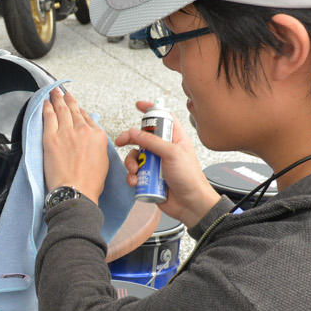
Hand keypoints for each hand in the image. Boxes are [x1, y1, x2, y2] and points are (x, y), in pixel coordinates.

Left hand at [42, 88, 110, 202]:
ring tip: (54, 92)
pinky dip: (47, 108)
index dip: (79, 110)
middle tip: (63, 92)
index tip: (75, 107)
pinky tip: (45, 102)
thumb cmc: (89, 183)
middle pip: (73, 110)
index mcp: (98, 136)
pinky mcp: (51, 138)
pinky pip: (48, 117)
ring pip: (61, 110)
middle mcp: (83, 130)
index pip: (87, 118)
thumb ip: (97, 146)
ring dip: (57, 98)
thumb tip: (90, 140)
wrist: (76, 192)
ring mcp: (66, 132)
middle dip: (67, 99)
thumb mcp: (103, 162)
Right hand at [114, 100, 221, 227]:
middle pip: (142, 137)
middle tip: (121, 141)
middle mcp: (164, 149)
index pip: (163, 118)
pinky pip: (135, 173)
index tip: (138, 105)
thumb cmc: (190, 178)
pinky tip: (136, 181)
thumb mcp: (172, 154)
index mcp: (175, 138)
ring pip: (135, 156)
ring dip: (131, 163)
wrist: (190, 204)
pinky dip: (132, 176)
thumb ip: (152, 142)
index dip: (151, 110)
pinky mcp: (149, 177)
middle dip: (130, 139)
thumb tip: (134, 132)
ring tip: (135, 171)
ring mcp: (156, 163)